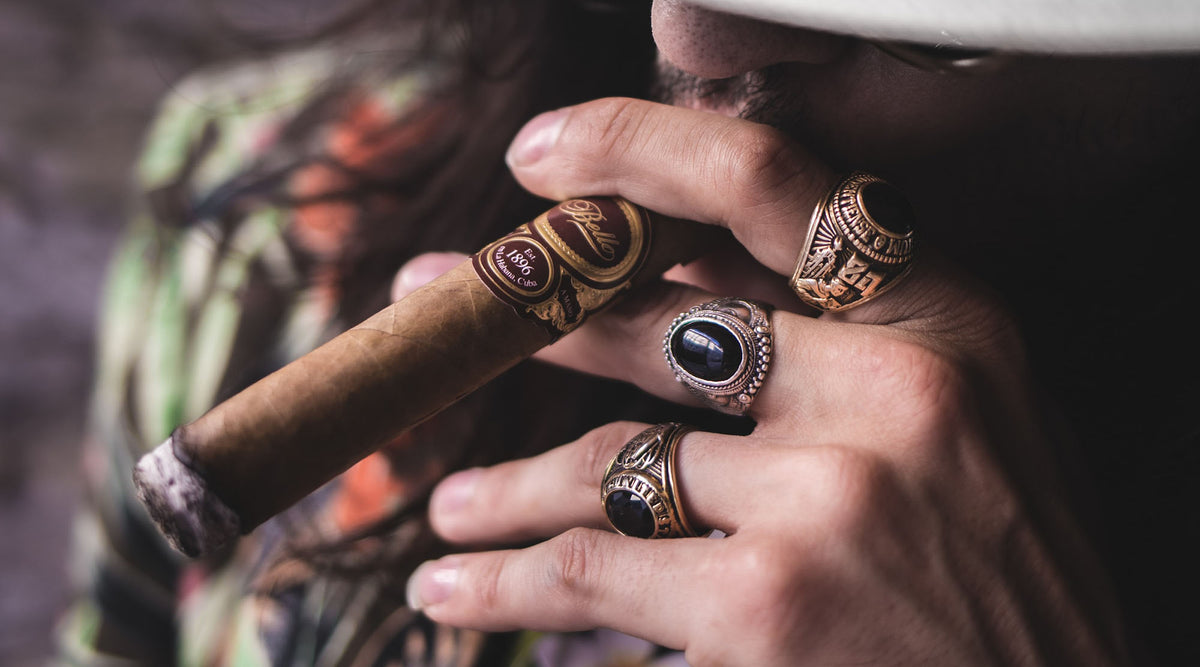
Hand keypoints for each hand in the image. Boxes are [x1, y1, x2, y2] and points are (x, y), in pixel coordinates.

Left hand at [399, 99, 1128, 665]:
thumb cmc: (1006, 576)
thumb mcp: (967, 427)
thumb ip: (845, 347)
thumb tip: (691, 279)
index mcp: (946, 324)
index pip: (767, 185)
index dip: (635, 150)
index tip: (544, 156)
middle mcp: (891, 392)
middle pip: (657, 326)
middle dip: (530, 318)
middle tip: (433, 303)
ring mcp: (826, 500)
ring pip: (605, 465)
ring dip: (507, 488)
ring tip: (450, 508)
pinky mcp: (766, 607)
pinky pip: (592, 570)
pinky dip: (508, 578)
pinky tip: (460, 585)